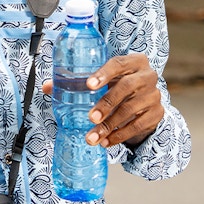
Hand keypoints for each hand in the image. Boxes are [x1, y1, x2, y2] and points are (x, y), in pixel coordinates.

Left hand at [42, 53, 161, 147]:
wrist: (144, 99)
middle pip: (127, 87)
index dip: (104, 74)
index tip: (88, 85)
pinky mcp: (157, 113)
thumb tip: (47, 87)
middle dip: (107, 103)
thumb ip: (76, 82)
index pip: (119, 63)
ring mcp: (154, 95)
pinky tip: (106, 141)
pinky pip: (138, 125)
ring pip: (131, 110)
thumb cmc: (116, 84)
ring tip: (93, 137)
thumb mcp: (102, 80)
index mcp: (133, 61)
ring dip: (110, 125)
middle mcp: (147, 75)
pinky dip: (120, 135)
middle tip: (90, 117)